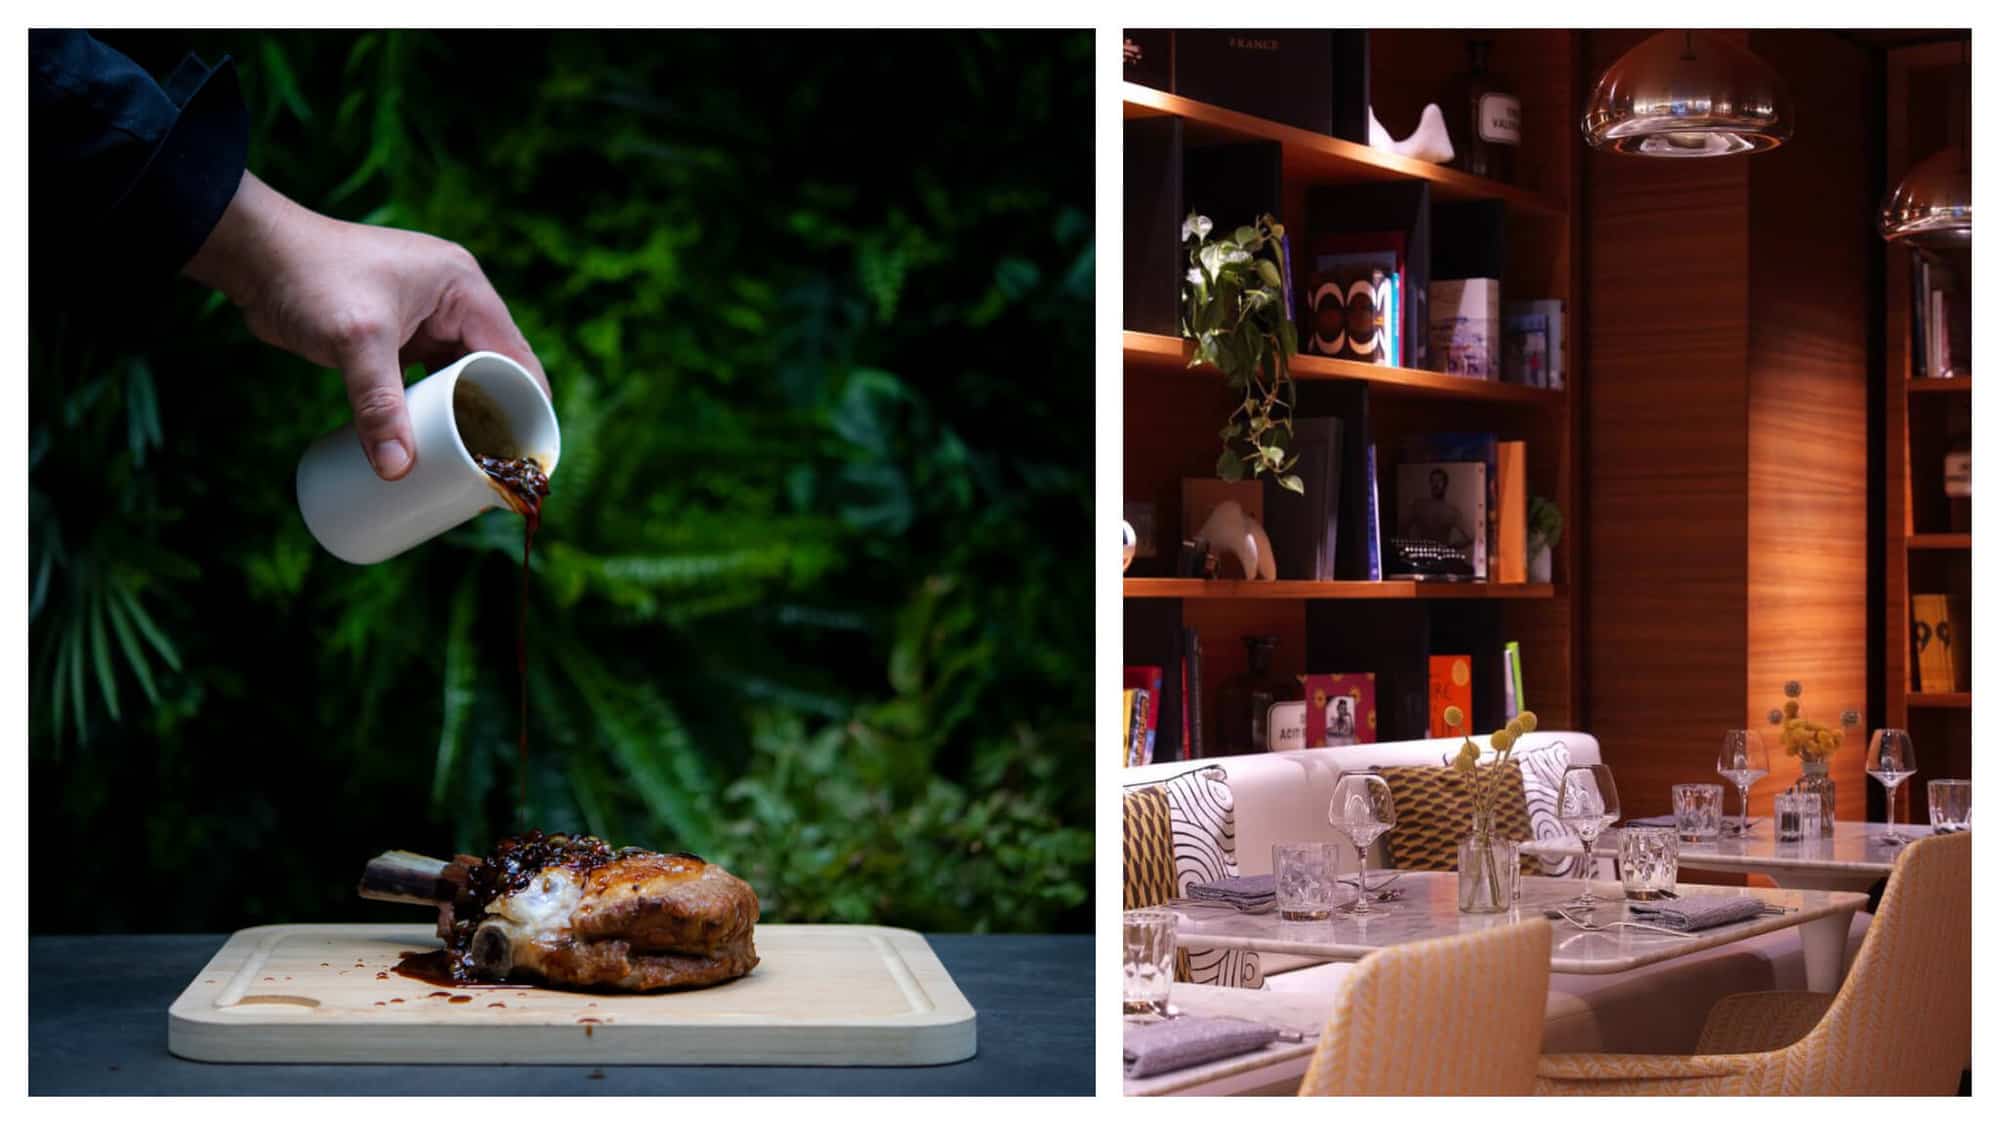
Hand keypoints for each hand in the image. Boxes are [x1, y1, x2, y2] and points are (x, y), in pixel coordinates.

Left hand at [185, 172, 546, 479]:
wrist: (252, 254)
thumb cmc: (309, 276)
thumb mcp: (355, 340)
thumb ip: (378, 404)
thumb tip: (396, 470)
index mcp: (463, 289)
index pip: (516, 356)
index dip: (528, 406)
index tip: (527, 456)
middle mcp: (453, 301)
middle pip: (492, 371)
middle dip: (495, 418)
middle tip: (493, 469)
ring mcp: (425, 318)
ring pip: (459, 378)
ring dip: (462, 416)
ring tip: (467, 464)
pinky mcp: (396, 334)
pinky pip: (427, 379)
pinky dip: (430, 408)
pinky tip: (430, 441)